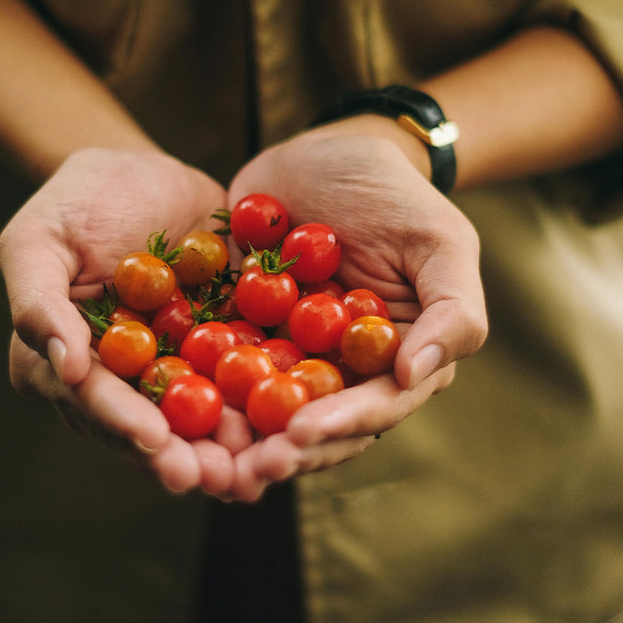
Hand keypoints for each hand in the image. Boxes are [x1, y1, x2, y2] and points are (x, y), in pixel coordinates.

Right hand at [0, 147, 241, 495]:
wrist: (144, 173)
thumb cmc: (78, 201)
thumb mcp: (38, 239)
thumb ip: (39, 303)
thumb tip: (63, 369)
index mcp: (67, 361)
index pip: (92, 400)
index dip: (122, 423)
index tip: (154, 441)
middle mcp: (119, 378)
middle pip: (147, 426)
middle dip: (180, 456)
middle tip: (213, 478)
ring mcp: (170, 367)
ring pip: (195, 417)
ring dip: (224, 447)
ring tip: (254, 469)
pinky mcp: (215, 349)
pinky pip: (237, 379)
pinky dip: (260, 403)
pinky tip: (287, 422)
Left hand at [227, 124, 487, 488]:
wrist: (326, 152)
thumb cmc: (393, 194)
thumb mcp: (440, 242)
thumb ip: (451, 311)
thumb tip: (414, 376)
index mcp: (393, 359)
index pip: (373, 408)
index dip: (338, 426)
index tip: (298, 435)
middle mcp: (341, 368)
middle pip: (314, 424)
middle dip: (280, 450)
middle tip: (244, 470)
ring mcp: (288, 352)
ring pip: (263, 408)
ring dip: (236, 438)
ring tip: (204, 459)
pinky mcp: (243, 329)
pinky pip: (219, 365)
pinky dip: (199, 387)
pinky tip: (171, 406)